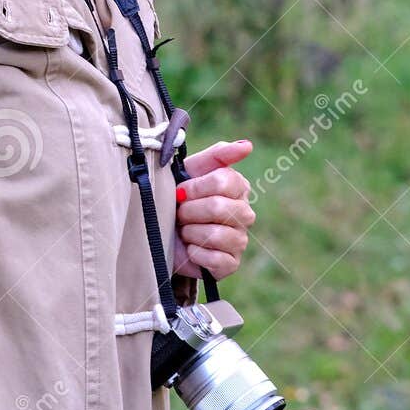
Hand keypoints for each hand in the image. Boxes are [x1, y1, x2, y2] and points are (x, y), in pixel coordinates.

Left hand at [172, 139, 255, 278]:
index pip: (223, 181)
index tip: (180, 192)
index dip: (195, 187)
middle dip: (189, 211)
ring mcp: (240, 240)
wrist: (162, 231)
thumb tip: (247, 145)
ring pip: (216, 234)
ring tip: (185, 230)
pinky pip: (215, 259)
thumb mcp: (192, 170)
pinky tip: (190, 248)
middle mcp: (244, 213)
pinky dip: (195, 253)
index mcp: (239, 187)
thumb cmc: (179, 197)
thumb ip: (218, 154)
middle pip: (218, 207)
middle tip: (180, 213)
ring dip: (190, 232)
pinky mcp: (231, 264)